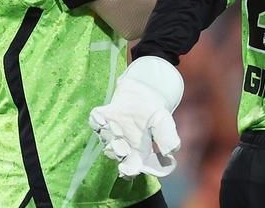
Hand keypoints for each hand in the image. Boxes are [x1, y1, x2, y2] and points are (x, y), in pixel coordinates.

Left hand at [89, 56, 183, 177]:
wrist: (143, 93)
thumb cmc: (153, 112)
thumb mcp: (164, 123)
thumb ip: (168, 138)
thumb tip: (170, 152)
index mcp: (136, 152)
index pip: (130, 168)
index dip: (127, 171)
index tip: (125, 169)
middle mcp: (120, 145)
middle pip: (114, 153)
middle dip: (116, 151)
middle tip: (120, 145)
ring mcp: (109, 132)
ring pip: (104, 138)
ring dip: (107, 135)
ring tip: (115, 130)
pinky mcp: (102, 117)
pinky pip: (94, 121)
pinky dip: (96, 121)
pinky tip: (101, 119)